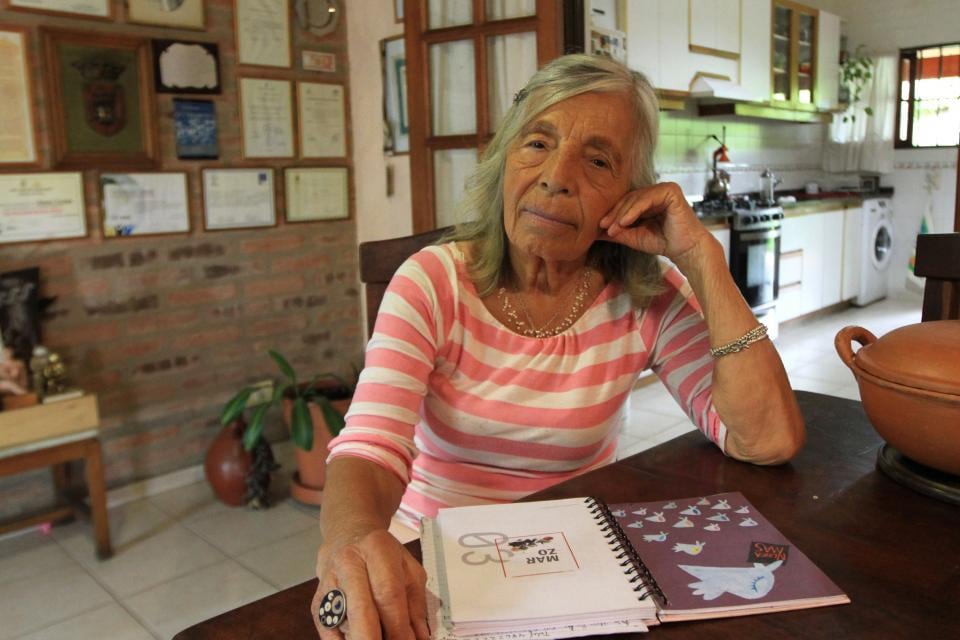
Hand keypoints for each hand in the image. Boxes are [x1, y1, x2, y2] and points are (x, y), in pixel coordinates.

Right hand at [312, 528, 428, 639]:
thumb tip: (420, 638)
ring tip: (379, 637)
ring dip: (363, 639)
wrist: (347, 534)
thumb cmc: (382, 554)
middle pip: (361, 611)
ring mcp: (329, 583)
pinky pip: (329, 633)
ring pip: (345, 625)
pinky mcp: (317, 603)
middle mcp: (348, 564)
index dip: (398, 626)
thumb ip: (416, 606)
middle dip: (374, 639)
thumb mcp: (409, 570)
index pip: (388, 594)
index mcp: (376, 549)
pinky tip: (359, 637)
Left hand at [598, 182, 710, 260]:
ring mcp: (664, 189)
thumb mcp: (633, 236)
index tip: (600, 227)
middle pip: (628, 199)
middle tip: (603, 226)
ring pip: (636, 198)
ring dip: (622, 213)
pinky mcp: (671, 191)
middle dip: (615, 213)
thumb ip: (617, 232)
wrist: (685, 250)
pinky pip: (647, 199)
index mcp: (648, 199)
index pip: (625, 203)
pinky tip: (624, 222)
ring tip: (612, 227)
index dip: (612, 214)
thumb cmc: (662, 243)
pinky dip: (634, 210)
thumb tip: (594, 231)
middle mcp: (656, 191)